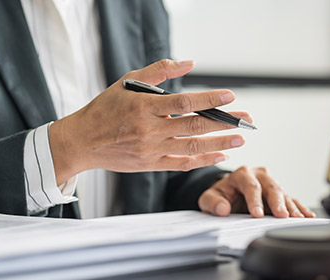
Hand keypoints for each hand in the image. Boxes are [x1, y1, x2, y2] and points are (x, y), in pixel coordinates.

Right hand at [49, 59, 248, 184]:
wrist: (83, 141)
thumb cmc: (106, 108)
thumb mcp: (128, 82)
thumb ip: (159, 71)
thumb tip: (189, 63)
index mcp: (144, 107)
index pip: (184, 102)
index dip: (209, 99)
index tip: (230, 96)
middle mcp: (149, 130)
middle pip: (194, 125)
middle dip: (224, 122)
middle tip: (246, 119)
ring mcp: (151, 150)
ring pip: (192, 147)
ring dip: (220, 143)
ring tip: (240, 138)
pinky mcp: (151, 165)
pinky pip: (182, 164)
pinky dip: (203, 160)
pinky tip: (220, 155)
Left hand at [198, 166, 315, 217]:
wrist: (229, 194)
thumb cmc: (221, 195)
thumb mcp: (209, 198)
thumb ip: (213, 202)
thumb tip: (222, 209)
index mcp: (243, 174)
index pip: (251, 186)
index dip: (255, 201)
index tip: (257, 214)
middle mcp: (260, 176)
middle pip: (272, 188)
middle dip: (278, 203)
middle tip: (282, 216)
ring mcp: (272, 184)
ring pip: (284, 194)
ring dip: (291, 207)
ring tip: (297, 219)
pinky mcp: (280, 194)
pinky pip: (292, 200)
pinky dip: (300, 208)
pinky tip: (307, 216)